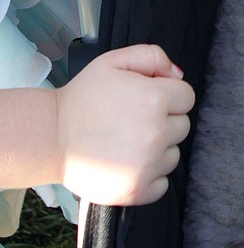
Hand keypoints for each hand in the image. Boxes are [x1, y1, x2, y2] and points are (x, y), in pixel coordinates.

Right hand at [54, 44, 194, 204]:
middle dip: (164, 120)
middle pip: (182, 125)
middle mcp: (156, 133)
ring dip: (158, 148)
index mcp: (155, 98)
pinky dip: (150, 175)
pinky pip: (163, 184)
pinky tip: (129, 162)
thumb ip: (151, 56)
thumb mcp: (114, 61)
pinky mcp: (137, 191)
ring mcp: (147, 165)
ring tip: (128, 141)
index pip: (187, 97)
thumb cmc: (83, 97)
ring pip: (173, 154)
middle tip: (134, 119)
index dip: (168, 95)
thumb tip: (177, 75)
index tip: (148, 99)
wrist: (51, 136)